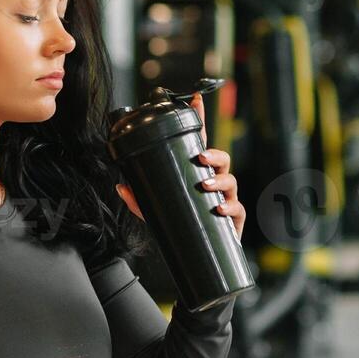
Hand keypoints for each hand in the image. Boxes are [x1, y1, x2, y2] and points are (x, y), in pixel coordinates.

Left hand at [116, 92, 245, 241]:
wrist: (196, 258)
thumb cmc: (180, 227)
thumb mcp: (153, 212)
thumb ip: (138, 200)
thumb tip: (121, 187)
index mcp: (196, 174)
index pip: (198, 142)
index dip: (199, 120)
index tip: (196, 100)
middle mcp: (214, 183)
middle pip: (221, 158)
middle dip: (214, 154)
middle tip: (201, 157)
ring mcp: (226, 199)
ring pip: (231, 180)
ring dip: (219, 179)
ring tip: (205, 184)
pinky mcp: (234, 219)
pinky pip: (237, 209)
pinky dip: (229, 207)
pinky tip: (219, 209)